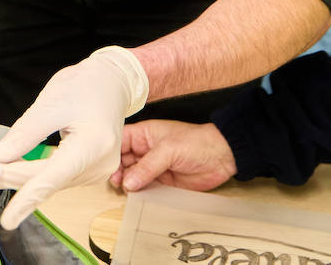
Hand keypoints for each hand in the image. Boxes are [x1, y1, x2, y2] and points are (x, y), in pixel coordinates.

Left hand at [0, 46, 148, 228]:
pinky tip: (16, 167)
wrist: (112, 84)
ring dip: (23, 177)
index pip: (52, 178)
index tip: (9, 219)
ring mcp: (97, 170)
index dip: (27, 199)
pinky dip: (36, 173)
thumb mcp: (51, 102)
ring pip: (51, 181)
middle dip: (14, 179)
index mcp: (92, 145)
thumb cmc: (86, 86)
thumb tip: (1, 156)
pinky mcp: (90, 170)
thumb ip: (26, 132)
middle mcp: (99, 164)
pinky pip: (58, 177)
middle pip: (47, 180)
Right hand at [112, 119, 236, 191]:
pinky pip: (145, 187)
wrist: (223, 157)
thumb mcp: (168, 150)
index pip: (119, 141)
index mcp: (143, 134)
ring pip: (132, 176)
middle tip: (118, 182)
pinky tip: (137, 196)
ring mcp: (153, 166)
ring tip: (128, 190)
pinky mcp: (162, 181)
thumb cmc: (197, 143)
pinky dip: (139, 192)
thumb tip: (128, 182)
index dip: (110, 153)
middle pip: (122, 160)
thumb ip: (147, 166)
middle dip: (117, 171)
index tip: (107, 167)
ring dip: (128, 183)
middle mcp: (145, 150)